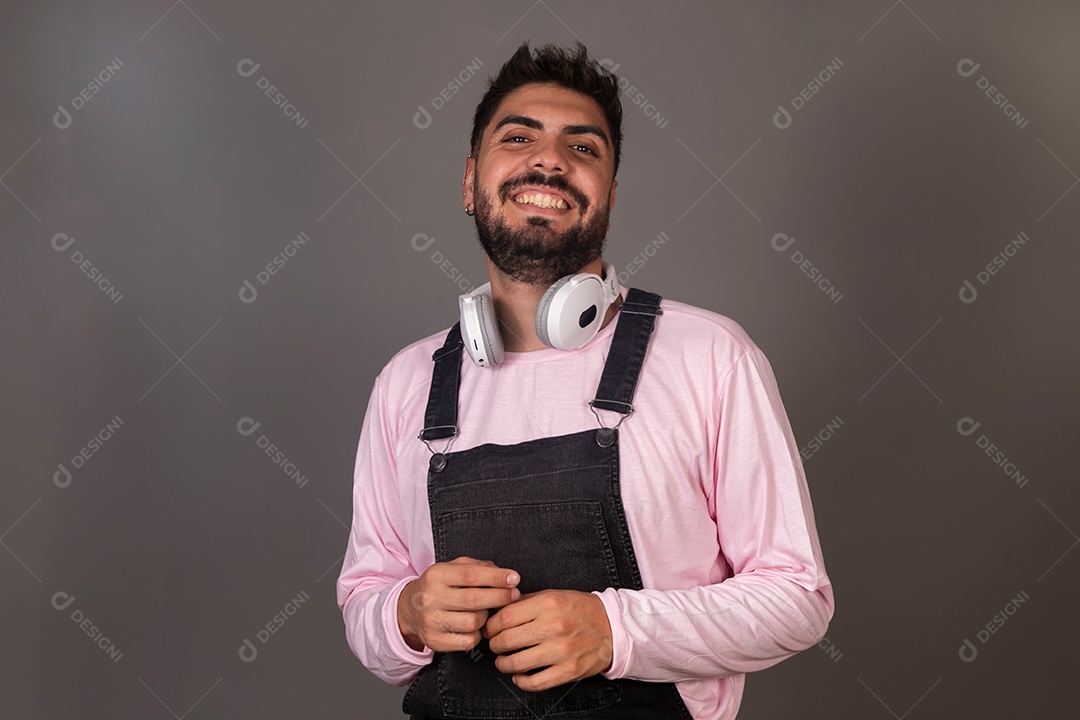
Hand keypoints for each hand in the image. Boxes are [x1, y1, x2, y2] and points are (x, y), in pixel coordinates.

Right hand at [397, 557, 520, 652]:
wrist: (408, 609)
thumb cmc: (438, 586)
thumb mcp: (452, 568)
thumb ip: (477, 567)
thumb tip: (503, 575)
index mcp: (436, 575)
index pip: (471, 575)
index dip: (496, 578)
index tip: (514, 578)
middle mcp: (430, 598)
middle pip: (474, 600)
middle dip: (500, 597)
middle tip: (514, 595)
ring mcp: (431, 621)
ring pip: (473, 622)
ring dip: (487, 616)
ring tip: (486, 610)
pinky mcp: (434, 641)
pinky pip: (468, 641)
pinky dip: (478, 634)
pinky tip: (475, 626)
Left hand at [483, 589, 612, 691]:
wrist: (613, 627)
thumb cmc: (580, 610)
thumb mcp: (553, 595)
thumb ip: (526, 601)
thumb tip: (498, 610)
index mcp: (548, 604)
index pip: (505, 617)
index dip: (491, 626)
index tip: (490, 630)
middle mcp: (554, 626)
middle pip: (507, 640)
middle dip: (495, 645)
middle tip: (495, 645)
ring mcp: (561, 650)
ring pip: (517, 663)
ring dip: (504, 664)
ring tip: (504, 661)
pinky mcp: (569, 670)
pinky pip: (536, 682)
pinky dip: (522, 682)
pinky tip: (519, 676)